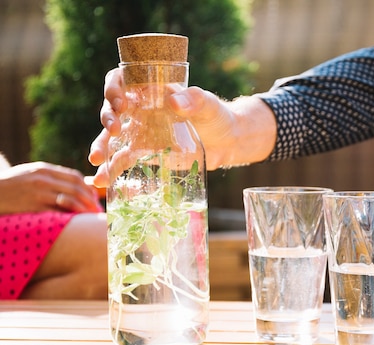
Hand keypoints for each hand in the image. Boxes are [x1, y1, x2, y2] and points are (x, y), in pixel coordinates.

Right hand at [0, 162, 101, 214]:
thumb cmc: (9, 187)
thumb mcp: (29, 176)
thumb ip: (51, 178)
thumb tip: (76, 185)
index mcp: (42, 170)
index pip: (74, 177)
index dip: (88, 188)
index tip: (94, 199)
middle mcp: (42, 179)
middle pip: (76, 189)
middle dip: (90, 201)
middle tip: (98, 211)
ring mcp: (37, 193)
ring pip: (70, 200)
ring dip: (84, 210)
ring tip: (91, 218)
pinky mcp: (32, 207)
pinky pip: (57, 212)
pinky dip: (70, 217)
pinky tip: (76, 223)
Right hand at [89, 68, 277, 187]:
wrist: (226, 142)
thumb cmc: (217, 115)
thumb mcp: (209, 104)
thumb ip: (195, 100)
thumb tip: (175, 101)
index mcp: (151, 91)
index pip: (122, 81)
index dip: (114, 88)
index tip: (121, 102)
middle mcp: (140, 110)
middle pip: (112, 110)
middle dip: (107, 118)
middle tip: (112, 129)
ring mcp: (140, 133)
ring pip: (112, 138)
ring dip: (101, 148)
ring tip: (96, 161)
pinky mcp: (145, 154)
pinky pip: (124, 161)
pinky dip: (112, 171)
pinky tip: (103, 183)